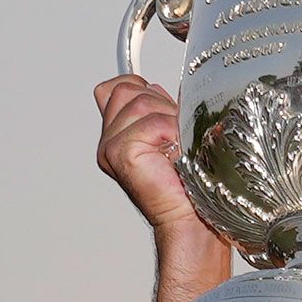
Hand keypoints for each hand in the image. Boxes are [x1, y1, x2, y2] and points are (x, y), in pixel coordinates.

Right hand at [94, 75, 227, 254]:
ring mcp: (111, 146)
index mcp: (118, 132)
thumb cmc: (188, 182)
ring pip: (141, 102)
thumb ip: (162, 106)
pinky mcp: (120, 152)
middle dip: (160, 105)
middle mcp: (110, 139)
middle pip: (128, 89)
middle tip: (174, 137)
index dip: (144, 90)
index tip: (166, 114)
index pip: (118, 87)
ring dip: (169, 120)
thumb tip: (168, 85)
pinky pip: (151, 122)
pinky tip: (174, 155)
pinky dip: (170, 133)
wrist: (192, 216)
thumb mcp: (175, 130)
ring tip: (176, 148)